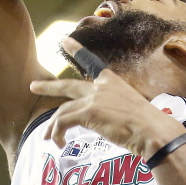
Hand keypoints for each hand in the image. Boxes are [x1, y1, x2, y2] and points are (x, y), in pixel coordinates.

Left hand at [30, 39, 181, 154]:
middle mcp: (100, 86)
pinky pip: (63, 122)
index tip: (65, 41)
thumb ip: (113, 109)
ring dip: (53, 127)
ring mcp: (94, 98)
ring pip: (62, 111)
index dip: (77, 51)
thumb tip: (103, 119)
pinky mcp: (89, 112)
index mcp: (111, 82)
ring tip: (48, 138)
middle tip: (33, 86)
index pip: (91, 63)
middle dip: (48, 86)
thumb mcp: (130, 109)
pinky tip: (59, 143)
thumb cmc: (146, 126)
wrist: (152, 131)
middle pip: (67, 86)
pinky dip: (58, 133)